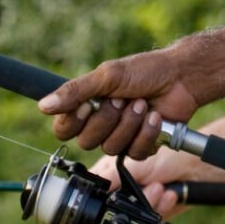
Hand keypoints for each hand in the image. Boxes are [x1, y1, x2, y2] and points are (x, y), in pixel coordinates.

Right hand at [38, 49, 201, 158]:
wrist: (181, 77)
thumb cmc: (145, 71)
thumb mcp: (108, 76)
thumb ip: (75, 91)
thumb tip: (43, 105)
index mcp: (88, 106)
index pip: (63, 129)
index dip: (74, 122)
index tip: (88, 105)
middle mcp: (102, 123)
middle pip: (87, 141)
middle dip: (108, 119)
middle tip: (123, 99)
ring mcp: (121, 136)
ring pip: (111, 148)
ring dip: (129, 124)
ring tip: (143, 104)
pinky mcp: (142, 146)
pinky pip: (134, 153)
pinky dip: (147, 133)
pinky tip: (155, 117)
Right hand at [89, 148, 204, 218]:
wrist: (192, 167)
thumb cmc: (163, 156)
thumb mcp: (133, 164)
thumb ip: (110, 176)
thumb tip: (91, 187)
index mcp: (108, 175)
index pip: (95, 193)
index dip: (100, 200)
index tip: (112, 198)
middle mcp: (119, 191)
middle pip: (113, 210)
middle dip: (133, 202)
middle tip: (151, 188)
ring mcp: (135, 204)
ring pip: (132, 219)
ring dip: (150, 203)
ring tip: (161, 188)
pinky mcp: (149, 215)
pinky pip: (148, 222)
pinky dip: (161, 208)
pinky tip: (169, 195)